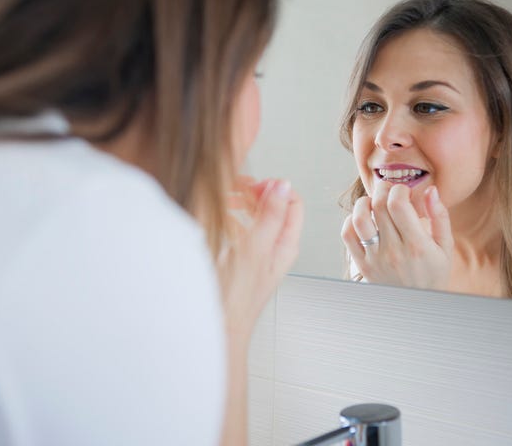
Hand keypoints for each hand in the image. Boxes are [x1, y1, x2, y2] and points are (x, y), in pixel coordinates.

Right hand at [217, 176, 303, 337]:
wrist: (218, 328)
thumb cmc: (236, 298)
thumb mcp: (254, 249)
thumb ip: (270, 217)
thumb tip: (283, 185)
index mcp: (286, 244)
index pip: (292, 202)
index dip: (274, 188)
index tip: (252, 184)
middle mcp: (275, 247)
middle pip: (275, 207)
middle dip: (256, 192)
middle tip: (235, 187)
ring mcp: (258, 253)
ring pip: (256, 217)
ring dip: (243, 203)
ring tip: (225, 198)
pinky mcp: (242, 259)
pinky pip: (242, 230)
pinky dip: (232, 218)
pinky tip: (220, 218)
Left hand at [341, 183, 451, 289]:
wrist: (416, 307)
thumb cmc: (433, 273)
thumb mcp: (445, 247)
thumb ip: (439, 217)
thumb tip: (430, 190)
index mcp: (417, 245)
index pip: (398, 205)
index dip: (399, 190)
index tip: (404, 192)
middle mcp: (394, 252)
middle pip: (378, 206)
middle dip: (383, 189)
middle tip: (389, 190)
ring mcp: (375, 259)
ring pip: (359, 219)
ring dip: (364, 202)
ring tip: (374, 202)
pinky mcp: (362, 265)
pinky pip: (348, 236)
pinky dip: (351, 220)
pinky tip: (364, 219)